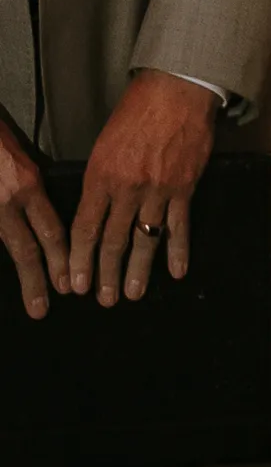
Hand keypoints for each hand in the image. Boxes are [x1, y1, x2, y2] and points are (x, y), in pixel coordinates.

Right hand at [0, 111, 68, 317]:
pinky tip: (7, 274)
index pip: (50, 230)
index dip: (61, 258)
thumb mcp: (24, 157)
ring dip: (22, 277)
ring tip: (30, 303)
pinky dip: (4, 256)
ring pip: (9, 248)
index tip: (68, 282)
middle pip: (27, 249)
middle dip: (39, 280)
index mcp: (28, 185)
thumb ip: (35, 185)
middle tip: (44, 309)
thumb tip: (47, 212)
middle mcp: (9, 201)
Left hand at [71, 71, 216, 305]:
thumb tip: (95, 210)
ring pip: (145, 240)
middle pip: (113, 241)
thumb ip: (99, 178)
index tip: (77, 283)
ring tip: (132, 293)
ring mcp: (157, 190)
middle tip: (104, 298)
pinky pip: (179, 226)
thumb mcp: (104, 142)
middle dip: (106, 274)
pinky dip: (179, 250)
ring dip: (138, 270)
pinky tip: (177, 270)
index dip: (80, 260)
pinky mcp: (183, 187)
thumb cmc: (138, 109)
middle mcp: (127, 188)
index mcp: (101, 176)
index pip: (85, 229)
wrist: (177, 89)